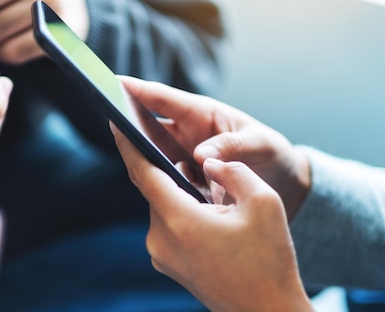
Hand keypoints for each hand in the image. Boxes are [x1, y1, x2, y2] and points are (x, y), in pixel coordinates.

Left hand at [111, 129, 312, 311]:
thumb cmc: (269, 261)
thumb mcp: (264, 202)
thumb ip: (233, 170)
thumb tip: (211, 162)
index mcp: (179, 220)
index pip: (143, 172)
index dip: (127, 143)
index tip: (114, 120)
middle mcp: (160, 238)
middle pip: (152, 188)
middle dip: (160, 163)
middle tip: (158, 135)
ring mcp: (161, 255)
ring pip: (161, 206)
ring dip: (175, 188)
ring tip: (196, 174)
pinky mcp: (168, 264)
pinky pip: (167, 225)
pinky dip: (178, 208)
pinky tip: (200, 203)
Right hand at [119, 76, 310, 219]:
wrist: (285, 185)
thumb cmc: (274, 156)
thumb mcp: (262, 146)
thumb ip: (233, 147)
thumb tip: (200, 155)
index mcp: (203, 114)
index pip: (165, 99)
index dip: (140, 90)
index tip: (115, 83)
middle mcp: (188, 133)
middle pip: (150, 125)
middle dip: (128, 120)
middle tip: (107, 117)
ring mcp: (183, 156)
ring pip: (152, 152)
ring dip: (138, 153)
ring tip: (123, 152)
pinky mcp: (185, 179)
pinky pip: (163, 176)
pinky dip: (155, 179)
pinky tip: (148, 185)